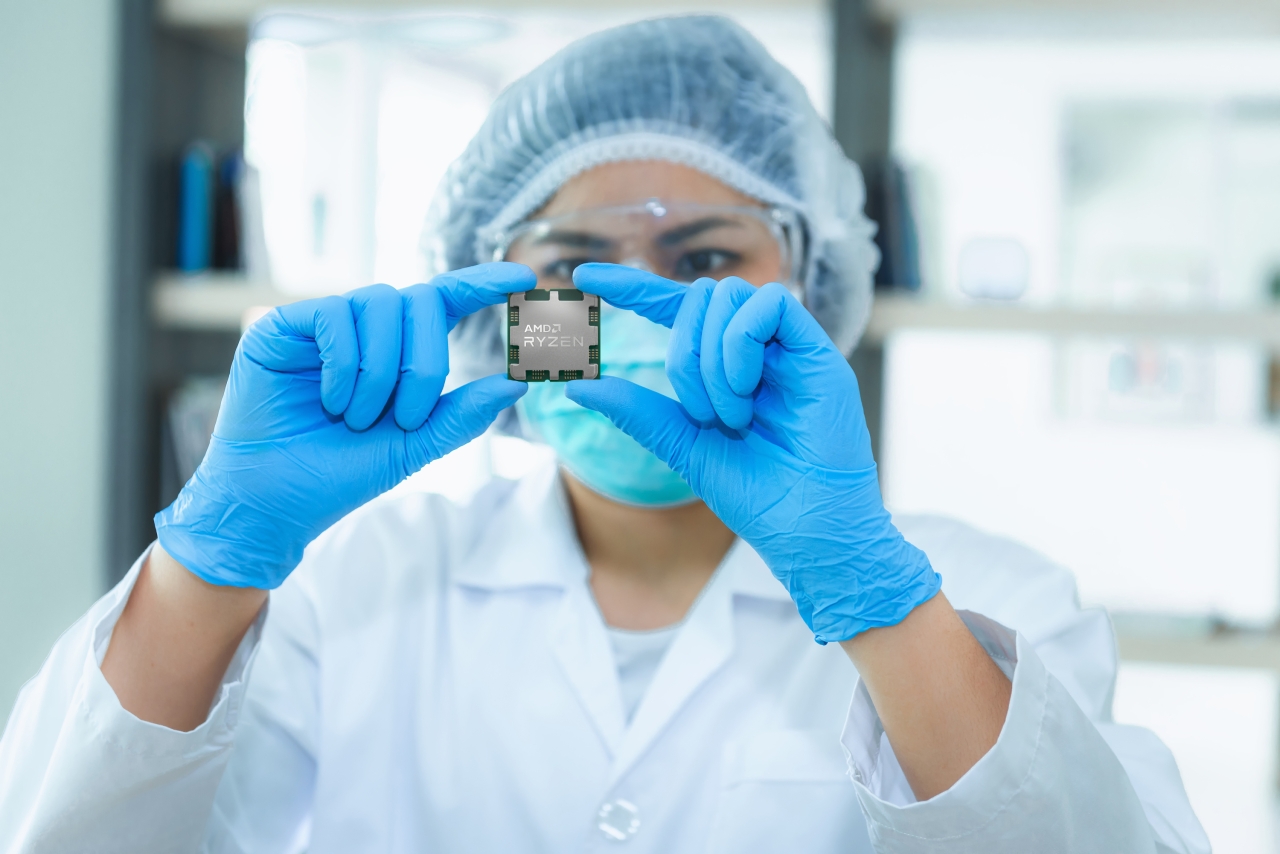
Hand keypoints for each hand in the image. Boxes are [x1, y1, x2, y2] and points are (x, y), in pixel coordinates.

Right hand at [155, 263, 533, 588]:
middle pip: (420, 301)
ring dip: (380, 371)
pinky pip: (334, 316)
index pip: (446, 300)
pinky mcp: (282, 326)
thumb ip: (462, 414)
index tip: (526, 277)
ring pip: (379, 303)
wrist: (274, 502)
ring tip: (356, 418)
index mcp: (398, 351)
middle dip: (425, 362)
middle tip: (404, 417)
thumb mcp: (413, 446)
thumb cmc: (339, 474)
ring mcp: (323, 324)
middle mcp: (363, 330)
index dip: (483, 283)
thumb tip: (519, 382)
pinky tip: (330, 401)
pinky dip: (344, 364)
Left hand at [567, 263, 939, 642]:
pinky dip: (742, 343)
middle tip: (701, 414)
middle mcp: (756, 348)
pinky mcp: (817, 349)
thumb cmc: (757, 496)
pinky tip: (747, 389)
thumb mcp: (685, 447)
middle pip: (699, 298)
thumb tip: (578, 385)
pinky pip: (769, 304)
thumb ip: (639, 412)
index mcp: (722, 365)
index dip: (632, 286)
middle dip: (684, 353)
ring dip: (712, 359)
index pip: (674, 306)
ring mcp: (787, 346)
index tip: (583, 275)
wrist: (808, 529)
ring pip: (729, 295)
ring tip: (732, 416)